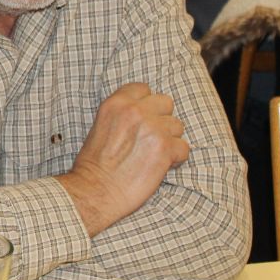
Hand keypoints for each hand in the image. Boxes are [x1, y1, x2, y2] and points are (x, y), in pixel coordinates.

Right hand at [56, 82, 188, 236]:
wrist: (95, 190)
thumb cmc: (95, 164)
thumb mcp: (100, 126)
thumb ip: (122, 114)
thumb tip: (144, 112)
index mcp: (116, 103)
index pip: (143, 88)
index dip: (146, 104)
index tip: (143, 118)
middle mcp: (135, 111)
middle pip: (165, 103)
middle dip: (161, 120)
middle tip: (151, 138)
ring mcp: (152, 128)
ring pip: (177, 126)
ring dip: (169, 140)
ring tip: (153, 154)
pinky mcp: (165, 149)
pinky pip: (184, 148)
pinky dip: (175, 159)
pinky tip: (160, 166)